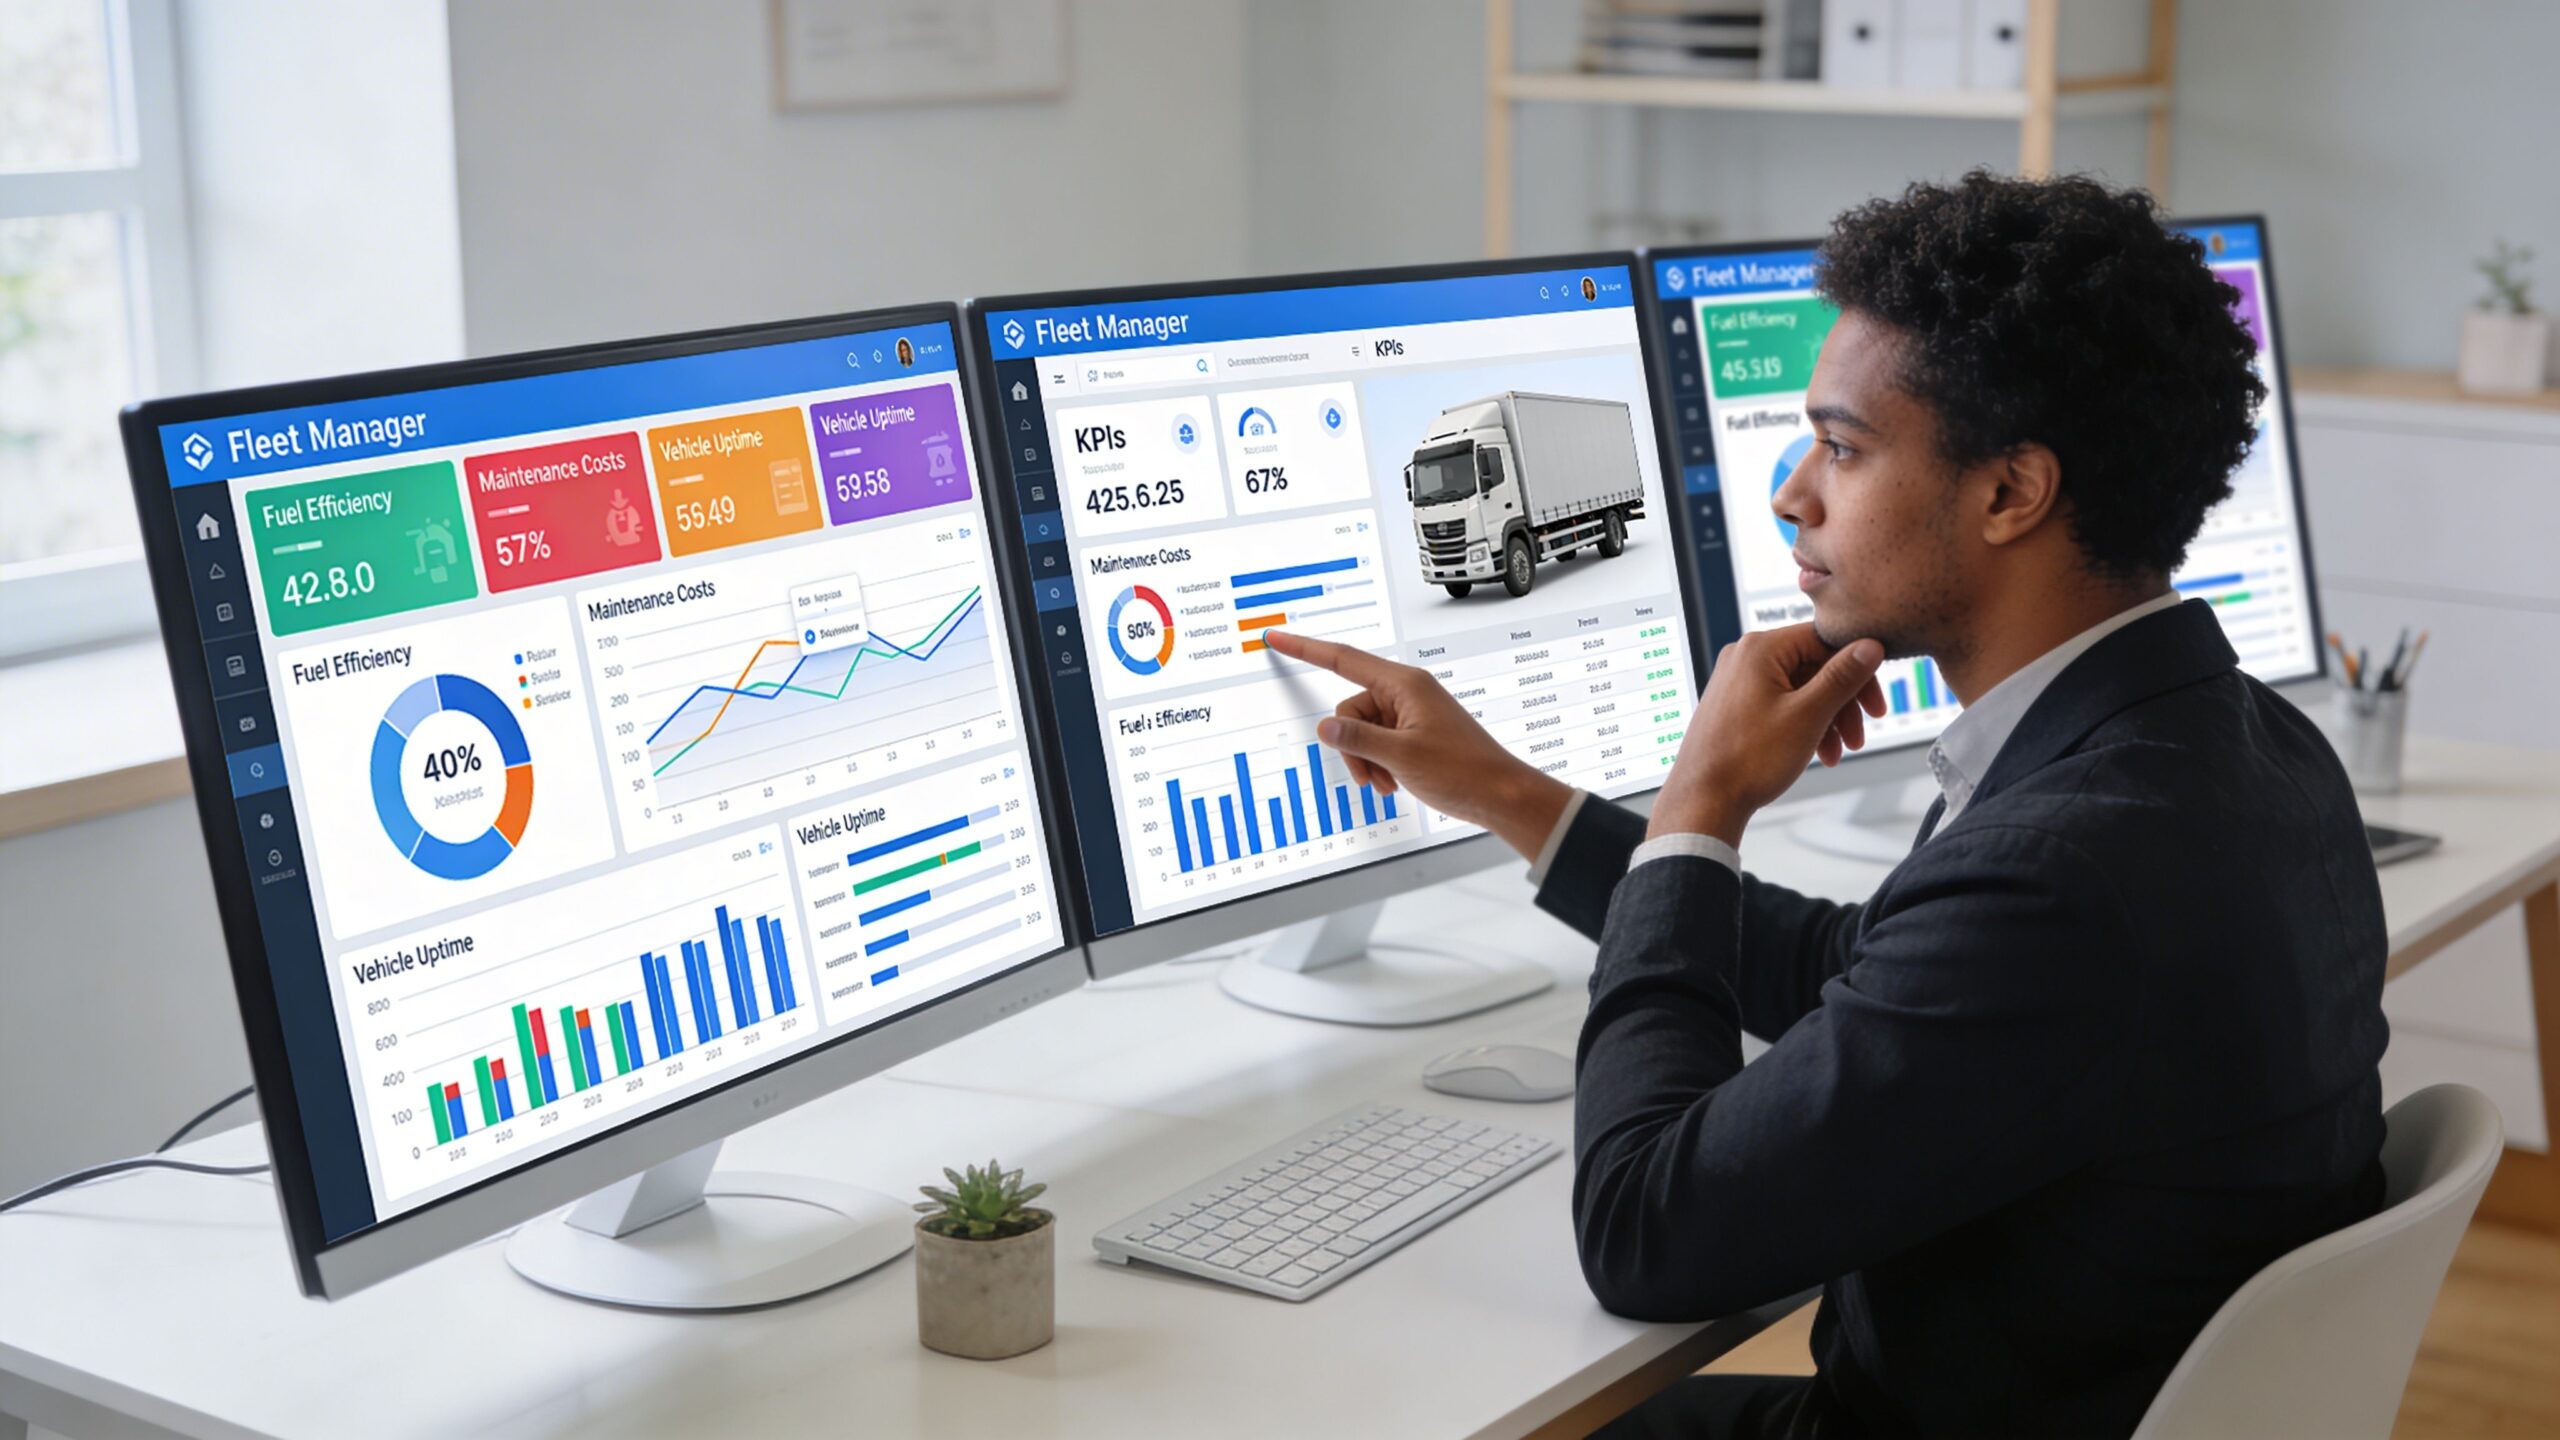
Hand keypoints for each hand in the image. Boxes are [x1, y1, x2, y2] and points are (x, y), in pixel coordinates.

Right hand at [1262, 628, 1574, 859]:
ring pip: (1362, 731)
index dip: (1305, 648)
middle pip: (1350, 709)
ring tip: (1388, 782)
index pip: (1342, 659)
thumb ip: (1357, 739)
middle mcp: (1406, 693)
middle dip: (1353, 746)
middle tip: (1371, 775)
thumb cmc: (1463, 770)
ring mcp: (1410, 714)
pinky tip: (1395, 782)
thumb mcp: (1400, 755)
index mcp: (1404, 684)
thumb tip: (1326, 726)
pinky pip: (1378, 742)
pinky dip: (1380, 764)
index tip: (1278, 638)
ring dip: (1368, 760)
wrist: (1498, 794)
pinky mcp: (1414, 733)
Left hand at [1651, 625, 1887, 846]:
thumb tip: (1871, 645)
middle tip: (1860, 735)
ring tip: (1839, 752)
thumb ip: (1842, 677)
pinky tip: (1819, 753)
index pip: (1825, 642)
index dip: (1858, 673)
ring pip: (1800, 689)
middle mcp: (1745, 657)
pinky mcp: (1735, 704)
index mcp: (1760, 648)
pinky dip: (1804, 725)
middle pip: (1814, 667)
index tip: (1875, 706)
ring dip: (1827, 719)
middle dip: (1842, 704)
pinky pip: (1781, 704)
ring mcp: (1737, 681)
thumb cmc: (1749, 759)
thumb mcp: (1808, 715)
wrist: (1703, 800)